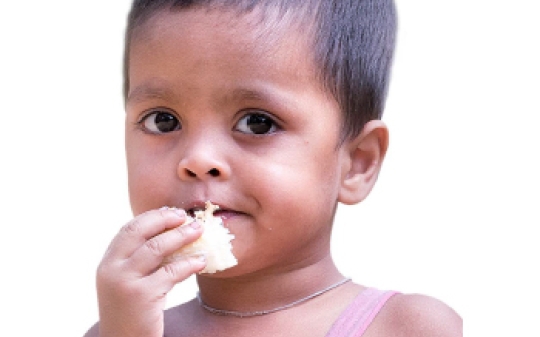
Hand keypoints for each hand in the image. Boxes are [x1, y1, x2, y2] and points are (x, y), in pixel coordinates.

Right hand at [95, 208, 204, 336]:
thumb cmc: (132, 313)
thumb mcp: (127, 283)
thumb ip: (138, 261)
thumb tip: (170, 234)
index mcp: (108, 263)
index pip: (128, 229)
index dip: (151, 217)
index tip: (171, 212)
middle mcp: (111, 269)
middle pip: (140, 231)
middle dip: (165, 220)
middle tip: (186, 217)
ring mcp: (125, 282)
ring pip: (156, 247)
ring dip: (181, 236)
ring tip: (199, 231)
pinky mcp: (142, 296)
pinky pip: (171, 272)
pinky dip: (189, 263)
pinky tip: (201, 261)